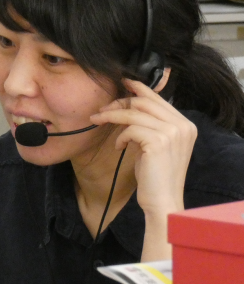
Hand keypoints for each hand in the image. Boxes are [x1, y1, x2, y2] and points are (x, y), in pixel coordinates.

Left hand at [89, 79, 197, 258]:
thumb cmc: (154, 176)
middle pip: (144, 101)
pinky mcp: (158, 142)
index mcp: (184, 125)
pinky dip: (120, 136)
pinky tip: (118, 147)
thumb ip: (149, 125)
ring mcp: (172, 133)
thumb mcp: (155, 145)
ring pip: (134, 113)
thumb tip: (129, 106)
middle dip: (119, 103)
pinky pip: (130, 129)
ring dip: (111, 116)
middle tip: (101, 111)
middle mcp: (182, 126)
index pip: (157, 98)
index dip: (137, 88)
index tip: (121, 83)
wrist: (162, 201)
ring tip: (98, 121)